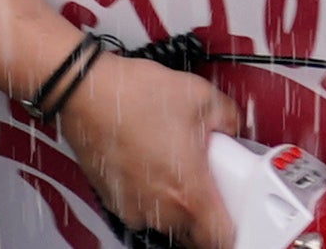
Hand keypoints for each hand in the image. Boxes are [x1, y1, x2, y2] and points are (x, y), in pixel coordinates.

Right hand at [54, 47, 235, 248]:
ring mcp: (134, 206)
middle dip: (206, 206)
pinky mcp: (115, 199)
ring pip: (169, 219)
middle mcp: (160, 207)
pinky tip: (150, 158)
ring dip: (177, 199)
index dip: (236, 227)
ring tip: (175, 160)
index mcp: (187, 191)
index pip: (222, 238)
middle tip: (208, 175)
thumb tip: (232, 127)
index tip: (239, 213)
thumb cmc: (134, 95)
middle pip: (196, 230)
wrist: (86, 91)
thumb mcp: (200, 96)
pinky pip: (144, 206)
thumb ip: (229, 118)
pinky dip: (151, 190)